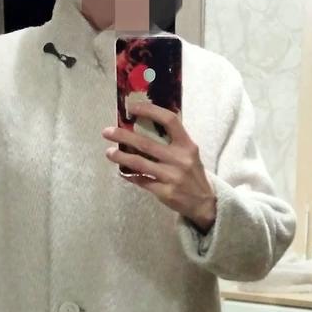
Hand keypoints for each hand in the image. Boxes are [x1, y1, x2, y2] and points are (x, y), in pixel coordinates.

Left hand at [102, 102, 216, 229]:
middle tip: (107, 132)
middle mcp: (180, 159)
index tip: (132, 108)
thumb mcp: (190, 153)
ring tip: (108, 152)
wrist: (204, 203)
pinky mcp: (165, 192)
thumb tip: (144, 124)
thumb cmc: (193, 173)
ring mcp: (171, 176)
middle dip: (123, 136)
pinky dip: (129, 175)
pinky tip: (122, 171)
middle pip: (146, 143)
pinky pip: (142, 181)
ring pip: (139, 163)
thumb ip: (173, 141)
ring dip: (121, 157)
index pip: (169, 121)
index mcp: (187, 145)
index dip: (150, 111)